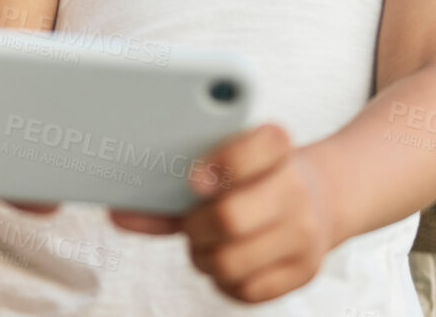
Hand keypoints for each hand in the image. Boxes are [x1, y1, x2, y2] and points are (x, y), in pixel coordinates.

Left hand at [115, 124, 334, 304]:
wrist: (318, 200)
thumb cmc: (252, 181)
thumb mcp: (223, 168)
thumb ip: (173, 188)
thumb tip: (118, 213)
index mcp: (278, 149)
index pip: (262, 145)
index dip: (225, 163)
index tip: (195, 180)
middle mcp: (298, 189)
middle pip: (231, 217)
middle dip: (196, 226)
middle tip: (193, 221)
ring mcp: (306, 233)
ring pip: (231, 261)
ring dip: (204, 257)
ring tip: (206, 243)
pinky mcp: (305, 271)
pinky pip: (245, 289)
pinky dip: (224, 280)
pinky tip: (229, 259)